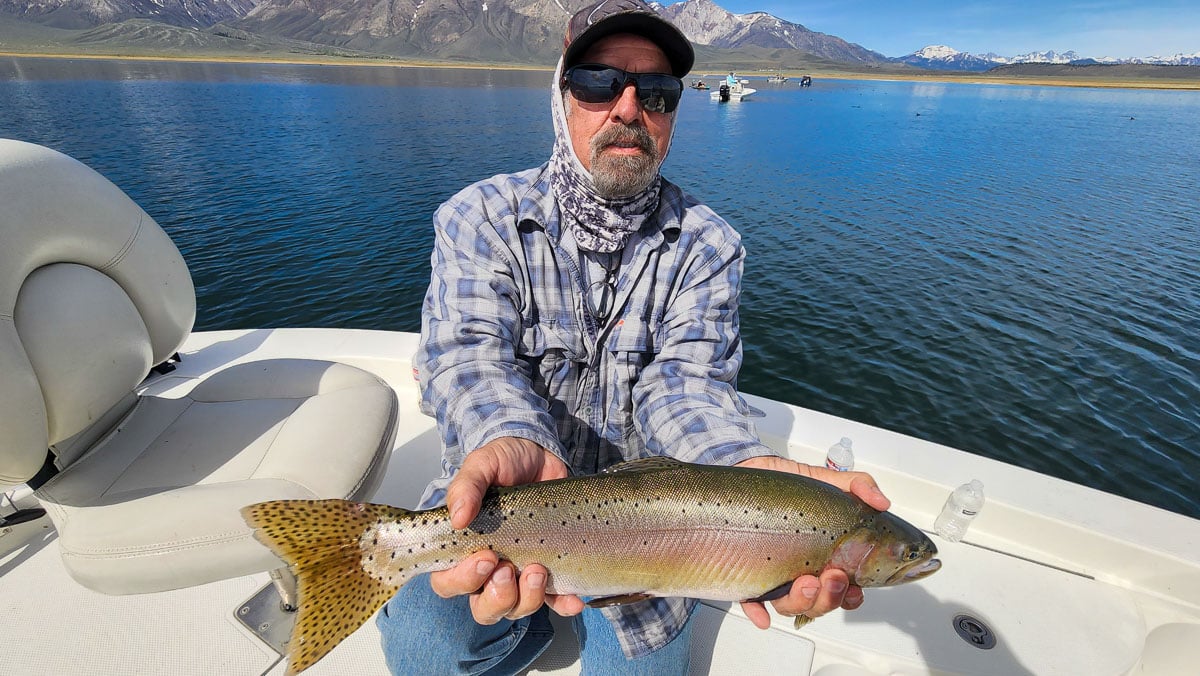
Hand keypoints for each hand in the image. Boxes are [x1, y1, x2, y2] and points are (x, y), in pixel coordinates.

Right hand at [428, 438, 584, 623]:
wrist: (542, 454)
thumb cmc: (504, 461)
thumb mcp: (483, 464)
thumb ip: (467, 486)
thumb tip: (458, 518)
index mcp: (464, 547)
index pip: (449, 581)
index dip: (463, 580)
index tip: (486, 557)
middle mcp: (489, 568)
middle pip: (483, 607)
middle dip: (497, 598)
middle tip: (509, 568)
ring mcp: (520, 572)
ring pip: (517, 608)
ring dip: (527, 598)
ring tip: (538, 570)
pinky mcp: (549, 570)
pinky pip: (555, 600)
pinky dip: (564, 605)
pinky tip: (575, 600)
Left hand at [733, 455, 890, 628]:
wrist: (744, 473)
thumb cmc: (783, 485)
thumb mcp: (825, 479)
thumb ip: (857, 486)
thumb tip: (881, 501)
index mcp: (823, 556)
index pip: (843, 588)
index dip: (850, 595)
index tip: (855, 588)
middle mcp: (800, 569)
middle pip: (819, 601)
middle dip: (828, 598)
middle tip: (833, 577)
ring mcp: (773, 573)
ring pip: (789, 605)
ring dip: (800, 602)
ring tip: (804, 583)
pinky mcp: (745, 571)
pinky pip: (750, 600)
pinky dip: (757, 611)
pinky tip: (762, 614)